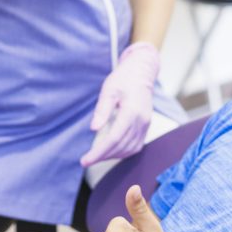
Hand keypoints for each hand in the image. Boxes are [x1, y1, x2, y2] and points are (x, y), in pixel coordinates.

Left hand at [80, 42, 159, 166]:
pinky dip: (123, 152)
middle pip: (121, 146)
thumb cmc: (124, 78)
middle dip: (103, 156)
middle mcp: (141, 121)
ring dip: (113, 156)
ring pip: (130, 149)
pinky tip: (112, 151)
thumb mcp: (108, 90)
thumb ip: (102, 110)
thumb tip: (93, 129)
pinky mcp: (146, 126)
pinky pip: (136, 146)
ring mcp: (146, 124)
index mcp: (131, 111)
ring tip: (97, 156)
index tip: (85, 160)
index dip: (99, 152)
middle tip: (86, 160)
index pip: (114, 139)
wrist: (142, 72)